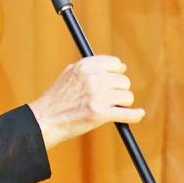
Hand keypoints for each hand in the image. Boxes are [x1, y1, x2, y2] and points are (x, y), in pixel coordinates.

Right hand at [29, 55, 144, 149]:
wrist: (45, 119)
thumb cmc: (57, 98)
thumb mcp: (70, 74)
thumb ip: (91, 68)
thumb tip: (119, 66)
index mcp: (85, 66)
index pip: (115, 63)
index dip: (117, 72)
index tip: (116, 78)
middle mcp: (92, 78)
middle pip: (123, 81)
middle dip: (119, 90)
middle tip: (111, 97)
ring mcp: (97, 96)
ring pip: (127, 97)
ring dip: (122, 103)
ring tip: (111, 107)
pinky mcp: (100, 114)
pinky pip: (128, 113)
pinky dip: (135, 115)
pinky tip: (138, 114)